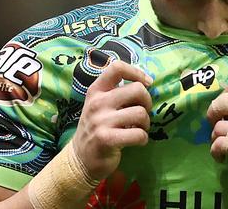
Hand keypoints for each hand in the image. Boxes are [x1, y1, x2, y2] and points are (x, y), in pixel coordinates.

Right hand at [72, 60, 152, 179]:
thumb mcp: (100, 105)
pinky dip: (143, 138)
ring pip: (141, 113)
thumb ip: (117, 93)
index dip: (137, 72)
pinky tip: (137, 140)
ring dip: (146, 123)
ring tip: (138, 128)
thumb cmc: (97, 128)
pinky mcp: (106, 139)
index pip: (117, 68)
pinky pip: (138, 134)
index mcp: (96, 90)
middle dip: (147, 102)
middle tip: (142, 113)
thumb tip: (146, 83)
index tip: (146, 83)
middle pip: (137, 89)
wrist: (80, 159)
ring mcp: (100, 121)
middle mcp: (97, 102)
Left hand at [207, 84, 227, 198]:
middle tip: (216, 127)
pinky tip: (222, 157)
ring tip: (222, 146)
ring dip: (214, 138)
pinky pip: (219, 144)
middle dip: (213, 113)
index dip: (221, 99)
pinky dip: (215, 152)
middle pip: (224, 101)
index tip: (221, 113)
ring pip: (219, 126)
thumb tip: (219, 101)